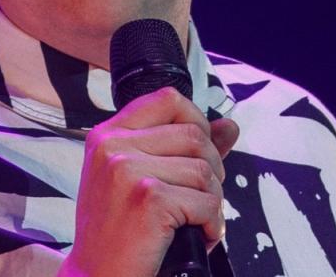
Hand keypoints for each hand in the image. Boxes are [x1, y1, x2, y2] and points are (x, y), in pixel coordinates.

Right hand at [59, 87, 239, 276]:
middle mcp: (113, 146)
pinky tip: (196, 236)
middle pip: (194, 135)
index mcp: (107, 135)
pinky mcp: (149, 198)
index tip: (197, 151)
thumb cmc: (115, 233)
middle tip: (199, 198)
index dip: (195, 122)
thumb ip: (183, 148)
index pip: (168, 99)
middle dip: (211, 170)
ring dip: (212, 201)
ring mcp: (128, 170)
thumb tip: (228, 126)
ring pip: (204, 170)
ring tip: (195, 221)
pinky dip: (211, 225)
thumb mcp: (137, 179)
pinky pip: (206, 202)